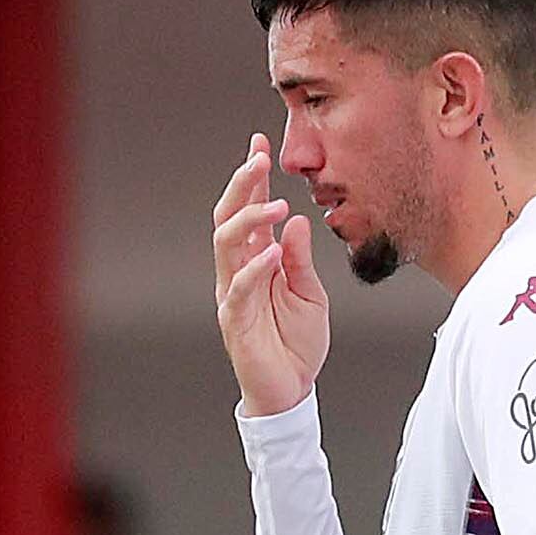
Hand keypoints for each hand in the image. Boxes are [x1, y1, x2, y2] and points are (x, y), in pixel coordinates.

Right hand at [211, 136, 329, 417]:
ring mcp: (233, 293)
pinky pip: (237, 288)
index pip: (249, 210)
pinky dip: (253, 268)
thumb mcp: (310, 292)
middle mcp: (238, 270)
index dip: (251, 178)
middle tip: (260, 160)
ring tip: (276, 205)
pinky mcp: (234, 320)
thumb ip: (301, 258)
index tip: (259, 144)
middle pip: (228, 217)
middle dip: (242, 185)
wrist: (292, 390)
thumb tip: (299, 220)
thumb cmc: (297, 342)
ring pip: (226, 244)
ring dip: (250, 220)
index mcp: (256, 259)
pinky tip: (271, 252)